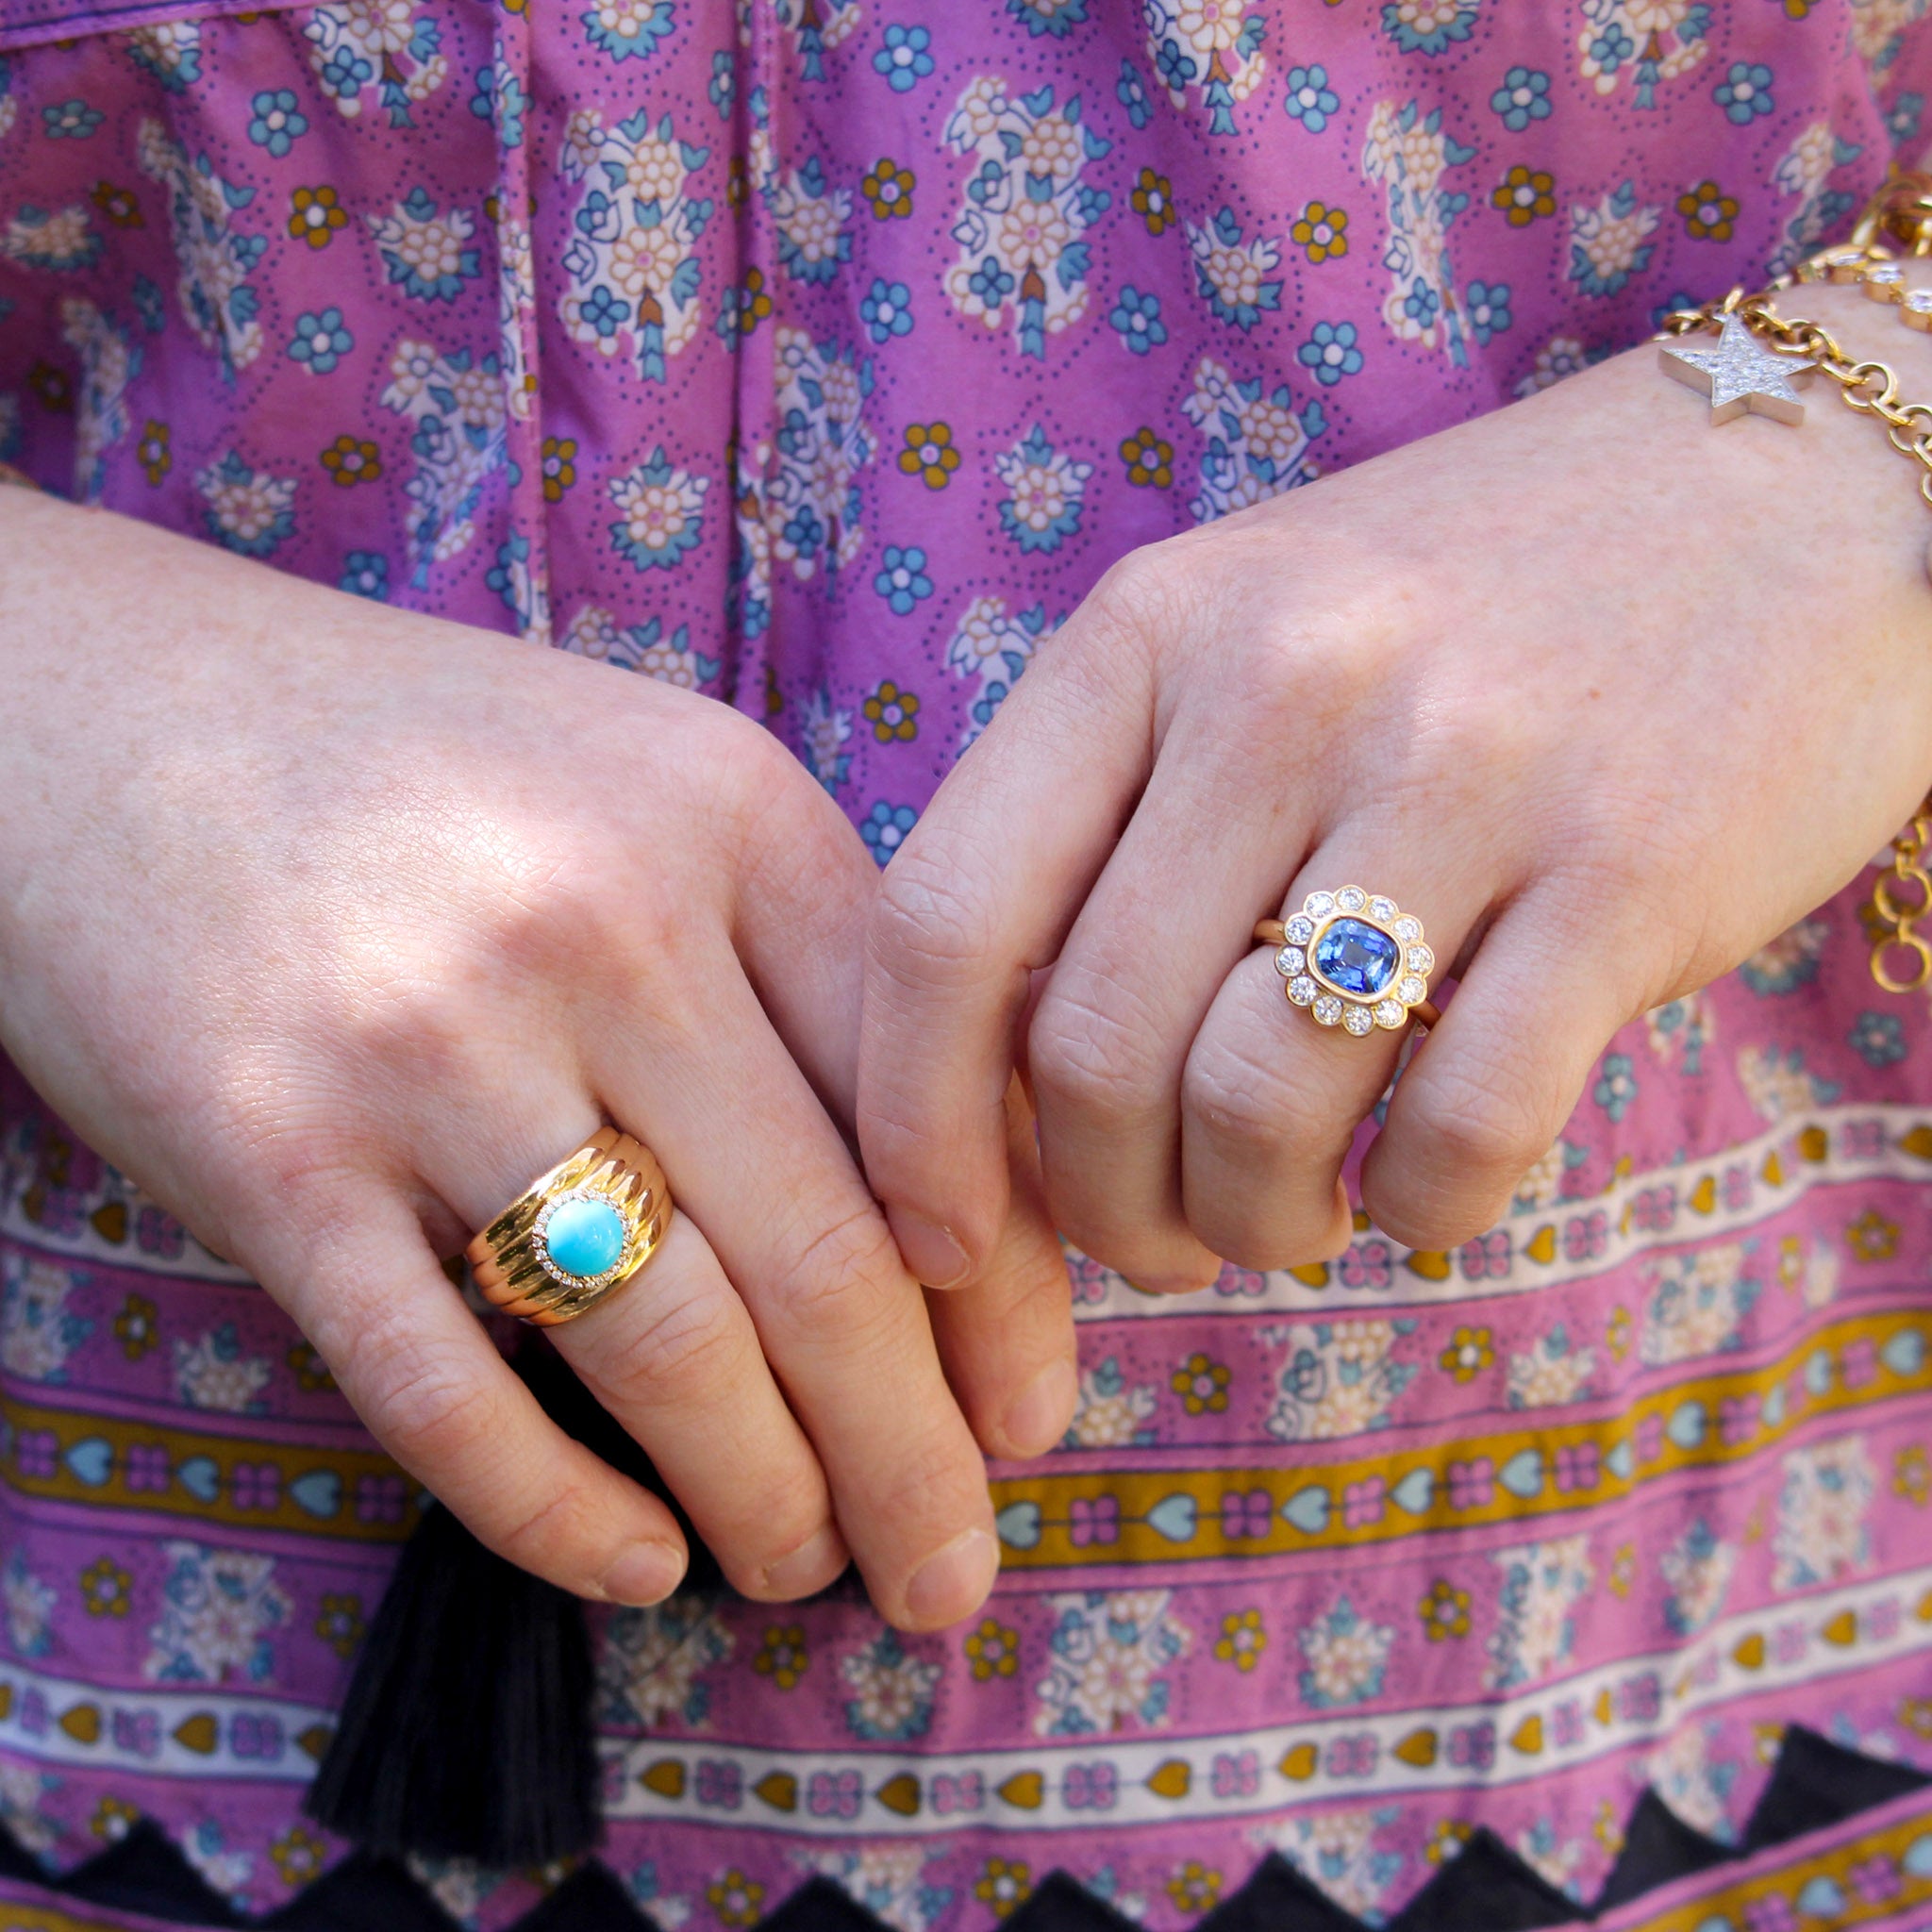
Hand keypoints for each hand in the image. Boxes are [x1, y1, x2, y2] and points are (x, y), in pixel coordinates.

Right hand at [0, 489, 1074, 1627]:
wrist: (114, 717)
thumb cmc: (429, 772)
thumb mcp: (661, 795)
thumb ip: (813, 965)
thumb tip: (973, 1208)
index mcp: (732, 823)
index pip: (936, 1106)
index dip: (1008, 1297)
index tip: (1033, 1419)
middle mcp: (600, 925)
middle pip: (827, 1253)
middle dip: (917, 1454)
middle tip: (950, 1574)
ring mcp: (427, 1043)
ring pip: (667, 1343)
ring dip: (768, 1496)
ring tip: (805, 1565)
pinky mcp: (271, 1156)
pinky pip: (446, 1390)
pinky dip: (557, 1512)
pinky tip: (637, 1565)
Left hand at [860, 286, 1931, 1286]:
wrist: (1786, 489)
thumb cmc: (1466, 611)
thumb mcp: (1245, 639)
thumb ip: (1111, 819)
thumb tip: (1001, 1086)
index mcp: (1148, 630)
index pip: (945, 917)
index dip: (908, 1118)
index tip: (932, 1234)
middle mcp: (1284, 682)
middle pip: (1096, 1051)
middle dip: (1105, 1209)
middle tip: (1160, 1242)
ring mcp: (1461, 771)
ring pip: (1259, 1108)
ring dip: (1255, 1225)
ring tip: (1288, 1222)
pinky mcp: (1629, 870)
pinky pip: (1461, 1128)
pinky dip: (1422, 1213)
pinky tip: (1424, 1193)